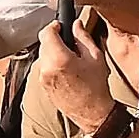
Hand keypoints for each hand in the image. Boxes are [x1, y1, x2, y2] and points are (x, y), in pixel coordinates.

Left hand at [33, 10, 116, 130]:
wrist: (92, 113)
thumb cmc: (96, 87)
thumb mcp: (95, 57)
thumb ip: (83, 37)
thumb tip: (76, 24)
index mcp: (59, 58)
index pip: (46, 32)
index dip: (54, 26)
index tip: (61, 26)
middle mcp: (47, 68)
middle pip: (44, 43)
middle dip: (55, 40)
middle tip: (70, 44)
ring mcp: (42, 78)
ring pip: (43, 55)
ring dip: (54, 52)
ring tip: (71, 59)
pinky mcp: (42, 85)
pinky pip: (44, 67)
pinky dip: (52, 64)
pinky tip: (67, 70)